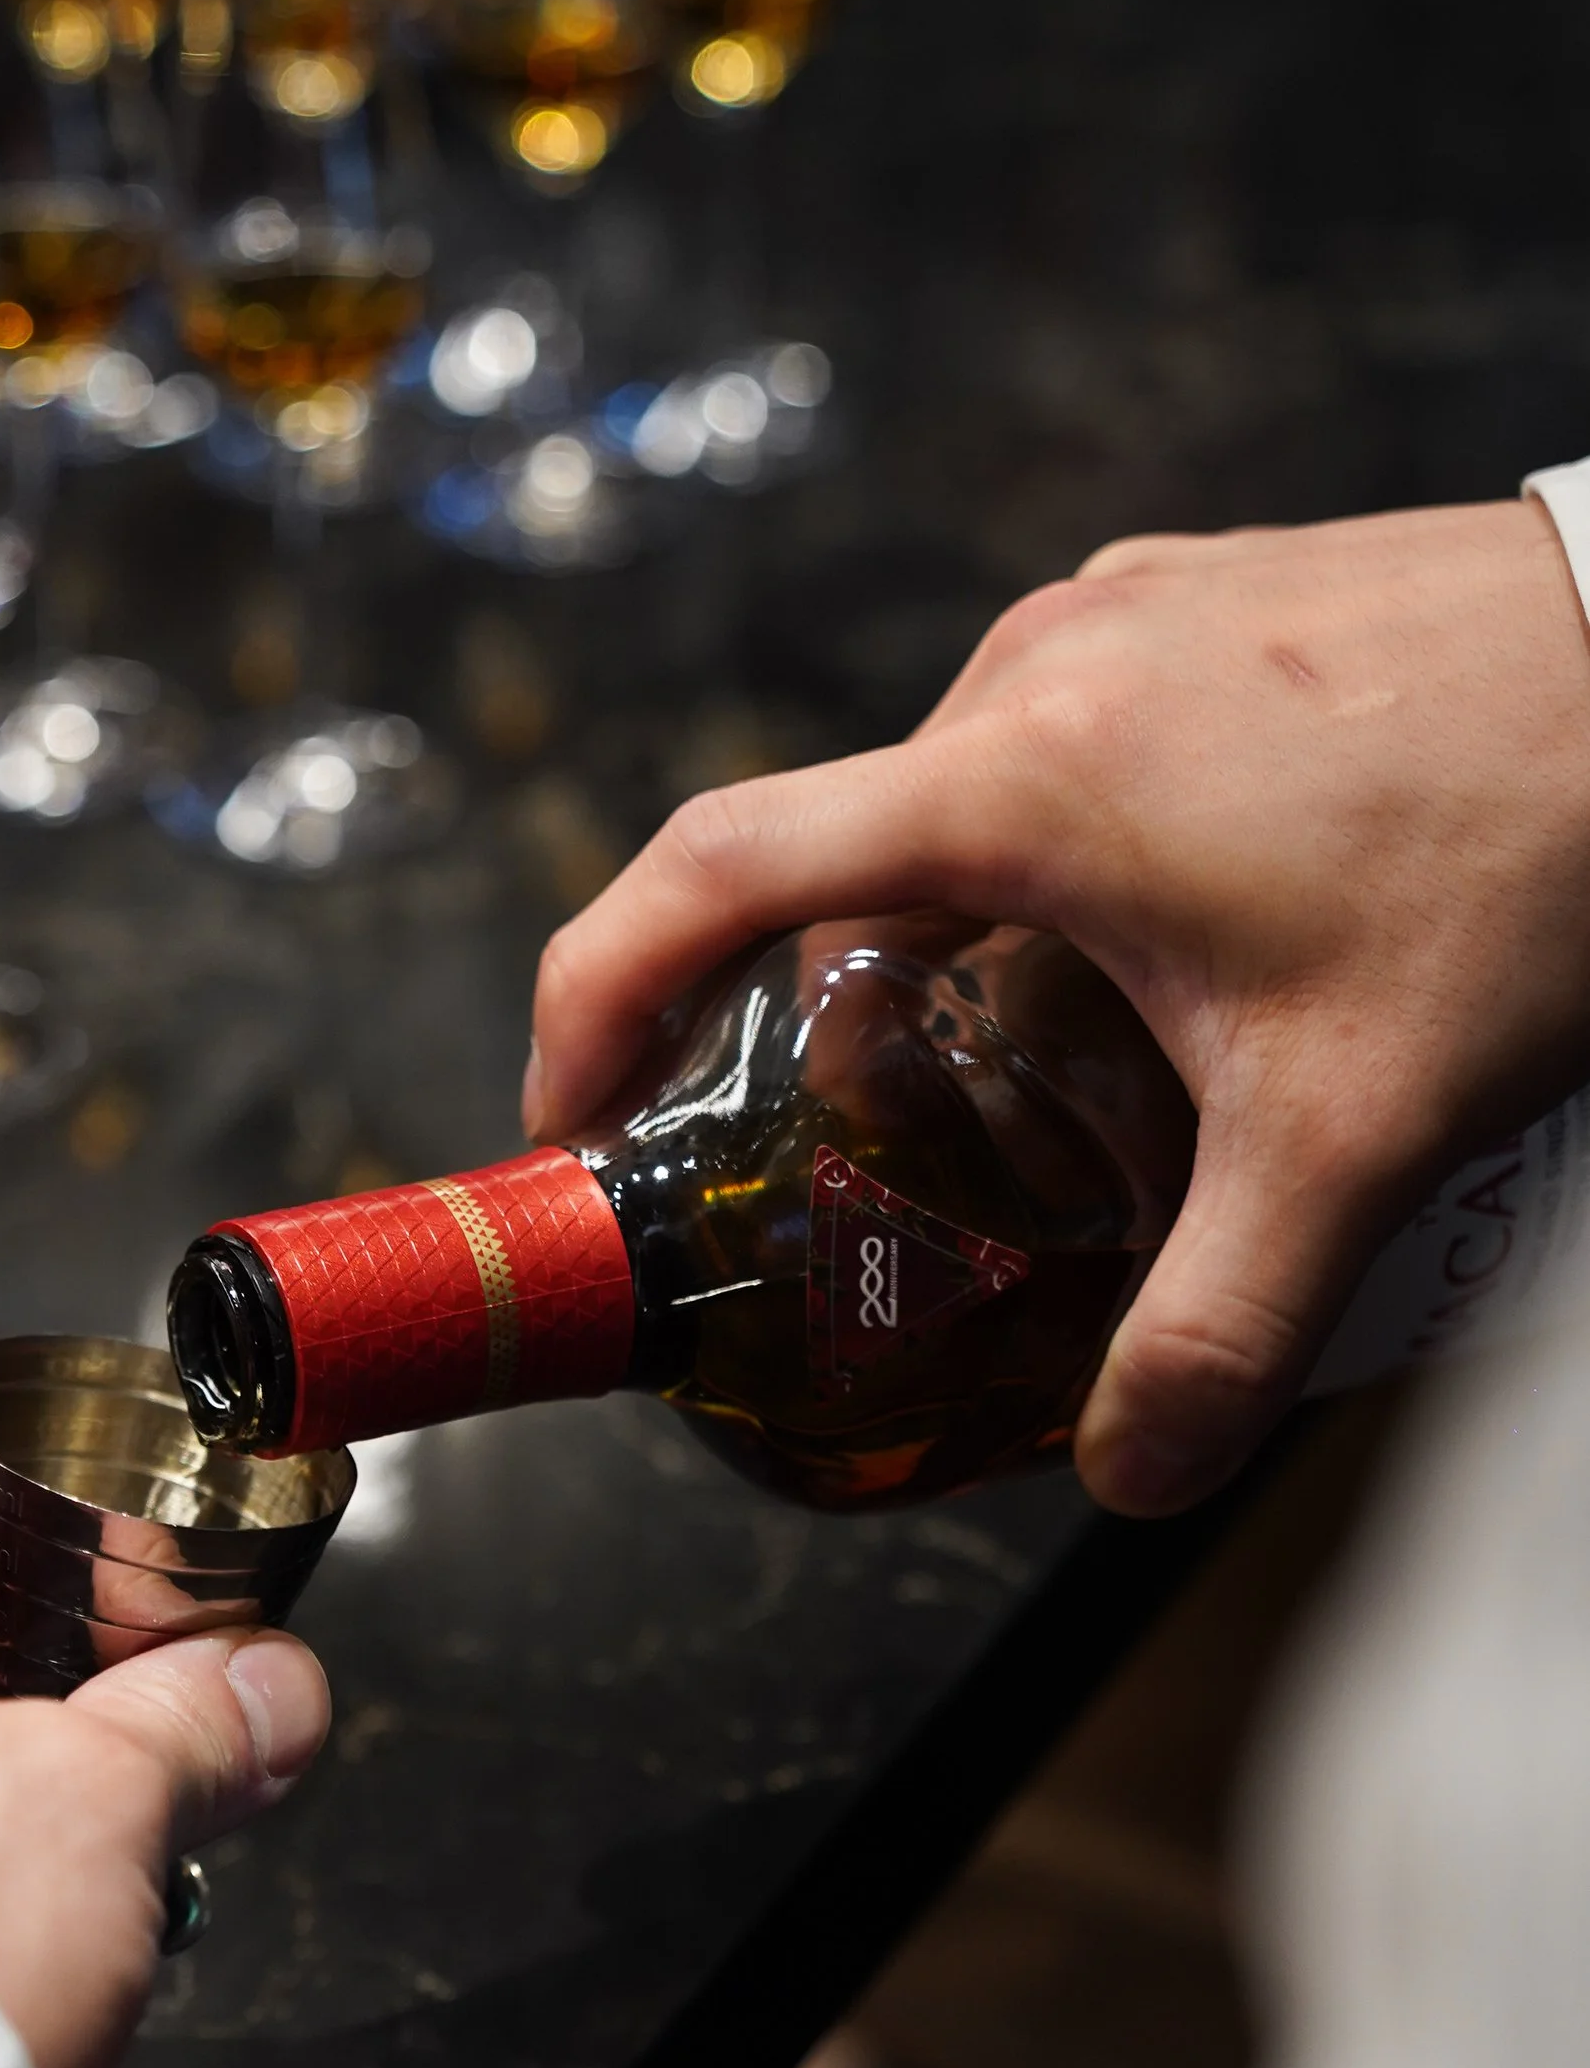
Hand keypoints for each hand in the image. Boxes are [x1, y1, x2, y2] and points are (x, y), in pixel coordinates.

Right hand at [526, 499, 1589, 1515]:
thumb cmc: (1531, 845)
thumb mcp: (1356, 1130)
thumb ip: (1220, 1320)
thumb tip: (1127, 1468)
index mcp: (1011, 777)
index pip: (706, 873)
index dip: (593, 997)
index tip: (573, 1114)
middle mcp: (1034, 667)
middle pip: (843, 860)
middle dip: (822, 1013)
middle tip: (873, 1158)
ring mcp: (1125, 614)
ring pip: (964, 799)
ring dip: (962, 931)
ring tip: (1061, 1066)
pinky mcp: (1209, 598)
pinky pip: (1068, 736)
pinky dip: (1063, 852)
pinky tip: (1186, 944)